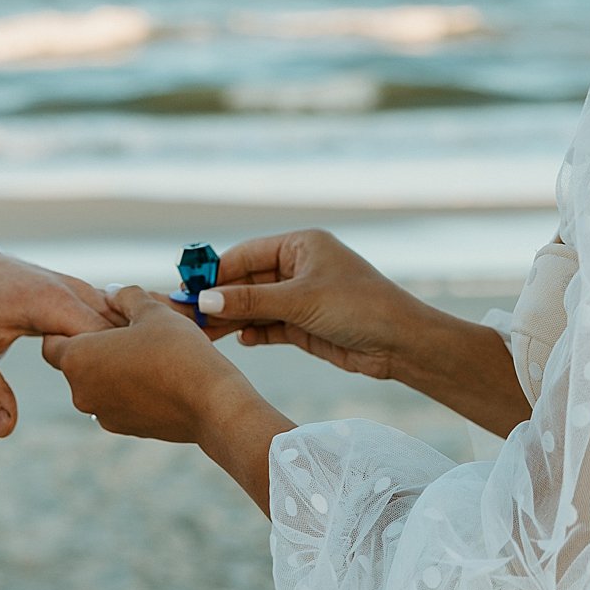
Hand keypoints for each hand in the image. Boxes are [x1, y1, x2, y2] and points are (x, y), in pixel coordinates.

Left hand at [0, 248, 120, 436]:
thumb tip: (5, 430)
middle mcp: (75, 291)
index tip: (101, 394)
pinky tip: (123, 366)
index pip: (100, 338)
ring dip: (126, 349)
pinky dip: (121, 339)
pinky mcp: (86, 294)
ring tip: (128, 383)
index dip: (106, 367)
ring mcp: (84, 289)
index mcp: (53, 301)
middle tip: (119, 396)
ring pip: (123, 321)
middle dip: (122, 361)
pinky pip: (116, 317)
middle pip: (119, 329)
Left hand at [41, 286, 255, 443]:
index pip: (51, 342)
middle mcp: (81, 392)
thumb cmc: (178, 351)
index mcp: (77, 359)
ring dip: (113, 369)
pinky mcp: (126, 430)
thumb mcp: (151, 311)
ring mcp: (102, 415)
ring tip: (147, 352)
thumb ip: (125, 297)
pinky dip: (129, 389)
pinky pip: (118, 402)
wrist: (211, 404)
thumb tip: (111, 293)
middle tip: (126, 330)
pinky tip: (159, 376)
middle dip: (95, 347)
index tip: (94, 317)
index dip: (68, 327)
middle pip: (76, 363)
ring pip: (98, 384)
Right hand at [207, 229, 432, 380]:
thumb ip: (250, 302)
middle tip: (188, 316)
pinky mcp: (305, 324)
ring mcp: (302, 296)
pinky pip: (270, 325)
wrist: (401, 343)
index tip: (189, 289)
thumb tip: (204, 300)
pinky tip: (240, 340)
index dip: (216, 272)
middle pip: (247, 282)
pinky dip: (255, 332)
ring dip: (233, 319)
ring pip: (256, 306)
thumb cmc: (357, 307)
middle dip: (221, 299)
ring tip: (205, 334)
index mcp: (300, 245)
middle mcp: (298, 267)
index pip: (246, 254)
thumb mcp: (300, 301)